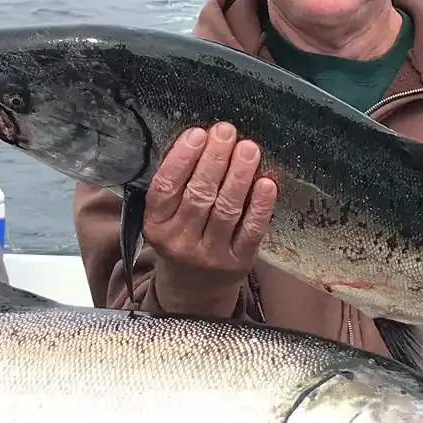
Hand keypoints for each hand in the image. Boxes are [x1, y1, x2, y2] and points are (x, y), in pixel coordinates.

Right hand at [144, 123, 277, 317]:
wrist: (193, 291)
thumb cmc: (180, 238)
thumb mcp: (163, 217)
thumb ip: (174, 184)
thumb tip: (199, 139)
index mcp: (156, 226)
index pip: (166, 188)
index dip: (182, 158)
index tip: (198, 133)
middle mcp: (180, 241)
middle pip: (199, 195)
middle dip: (215, 159)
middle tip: (227, 132)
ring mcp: (211, 254)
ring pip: (226, 209)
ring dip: (239, 176)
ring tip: (248, 148)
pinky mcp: (239, 261)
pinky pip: (251, 230)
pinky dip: (260, 206)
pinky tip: (266, 182)